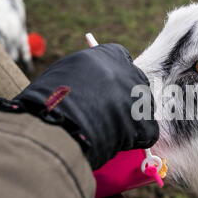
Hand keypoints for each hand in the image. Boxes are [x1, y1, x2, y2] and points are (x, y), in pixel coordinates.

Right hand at [0, 44, 158, 169]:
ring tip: (106, 129)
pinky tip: (118, 142)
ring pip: (143, 108)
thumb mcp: (67, 71)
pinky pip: (147, 132)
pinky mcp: (144, 123)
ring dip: (130, 119)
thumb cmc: (50, 97)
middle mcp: (130, 72)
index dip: (114, 79)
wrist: (54, 123)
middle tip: (107, 113)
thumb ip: (88, 73)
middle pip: (136, 85)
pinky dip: (136, 140)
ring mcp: (140, 97)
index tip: (106, 91)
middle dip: (125, 98)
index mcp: (111, 55)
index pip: (123, 62)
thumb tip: (94, 81)